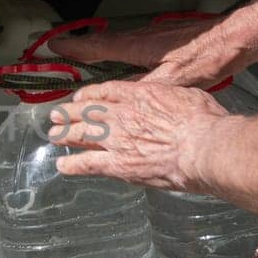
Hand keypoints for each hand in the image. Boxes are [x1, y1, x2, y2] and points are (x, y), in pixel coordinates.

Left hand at [47, 79, 229, 189]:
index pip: (106, 91)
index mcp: (140, 94)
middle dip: (69, 113)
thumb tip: (173, 101)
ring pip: (81, 134)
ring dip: (64, 135)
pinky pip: (87, 164)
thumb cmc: (204, 122)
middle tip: (56, 115)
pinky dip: (72, 165)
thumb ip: (170, 98)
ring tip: (52, 136)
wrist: (203, 147)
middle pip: (87, 111)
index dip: (89, 94)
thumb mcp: (187, 95)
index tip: (80, 97)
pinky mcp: (118, 164)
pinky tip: (61, 166)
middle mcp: (122, 114)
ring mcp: (117, 139)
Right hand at [50, 16, 243, 88]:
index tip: (54, 45)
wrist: (237, 36)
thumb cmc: (207, 56)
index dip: (76, 48)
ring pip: (119, 43)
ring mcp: (154, 37)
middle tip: (61, 49)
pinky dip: (120, 52)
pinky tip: (126, 62)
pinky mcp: (167, 39)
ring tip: (85, 57)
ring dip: (100, 49)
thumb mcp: (175, 78)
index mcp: (138, 46)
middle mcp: (142, 38)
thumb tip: (123, 100)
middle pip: (104, 42)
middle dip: (82, 47)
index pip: (99, 46)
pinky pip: (133, 45)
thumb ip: (147, 88)